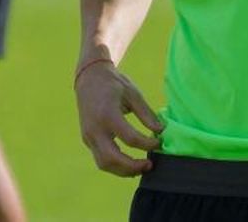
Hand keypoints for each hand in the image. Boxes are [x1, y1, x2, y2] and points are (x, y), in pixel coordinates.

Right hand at [74, 59, 162, 176]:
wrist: (89, 77)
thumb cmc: (114, 84)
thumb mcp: (133, 93)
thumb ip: (146, 114)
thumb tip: (161, 131)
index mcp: (107, 115)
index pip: (130, 139)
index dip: (147, 144)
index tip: (159, 143)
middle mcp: (95, 128)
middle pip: (113, 158)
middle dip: (133, 167)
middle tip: (150, 164)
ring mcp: (88, 136)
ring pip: (104, 164)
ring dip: (123, 171)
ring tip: (141, 167)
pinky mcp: (87, 139)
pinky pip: (100, 159)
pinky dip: (115, 165)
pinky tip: (130, 164)